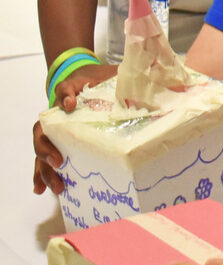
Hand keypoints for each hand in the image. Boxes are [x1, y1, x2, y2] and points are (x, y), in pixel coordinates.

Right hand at [34, 62, 117, 194]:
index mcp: (69, 92)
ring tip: (57, 186)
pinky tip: (41, 190)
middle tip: (58, 161)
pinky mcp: (57, 142)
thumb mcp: (109, 74)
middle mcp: (56, 114)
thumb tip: (139, 86)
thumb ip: (118, 77)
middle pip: (42, 130)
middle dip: (46, 148)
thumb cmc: (98, 78)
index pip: (62, 90)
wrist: (87, 78)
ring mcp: (54, 130)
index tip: (70, 105)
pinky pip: (45, 159)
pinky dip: (40, 174)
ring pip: (41, 149)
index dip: (64, 96)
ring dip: (44, 169)